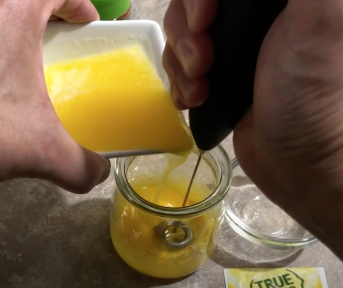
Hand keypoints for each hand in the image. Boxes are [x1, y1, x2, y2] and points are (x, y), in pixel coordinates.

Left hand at [0, 0, 109, 192]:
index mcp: (11, 10)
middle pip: (24, 0)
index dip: (78, 5)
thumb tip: (98, 174)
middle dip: (45, 17)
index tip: (86, 27)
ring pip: (0, 15)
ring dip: (12, 29)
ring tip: (17, 66)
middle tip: (54, 47)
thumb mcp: (37, 149)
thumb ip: (78, 164)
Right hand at [164, 0, 342, 259]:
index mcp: (275, 2)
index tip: (207, 17)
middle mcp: (253, 15)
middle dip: (188, 30)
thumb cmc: (311, 94)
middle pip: (195, 2)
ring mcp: (232, 44)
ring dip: (182, 60)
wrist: (295, 161)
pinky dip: (181, 80)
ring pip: (182, 31)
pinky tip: (195, 99)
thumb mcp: (318, 19)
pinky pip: (180, 62)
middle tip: (205, 61)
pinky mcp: (217, 72)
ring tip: (202, 88)